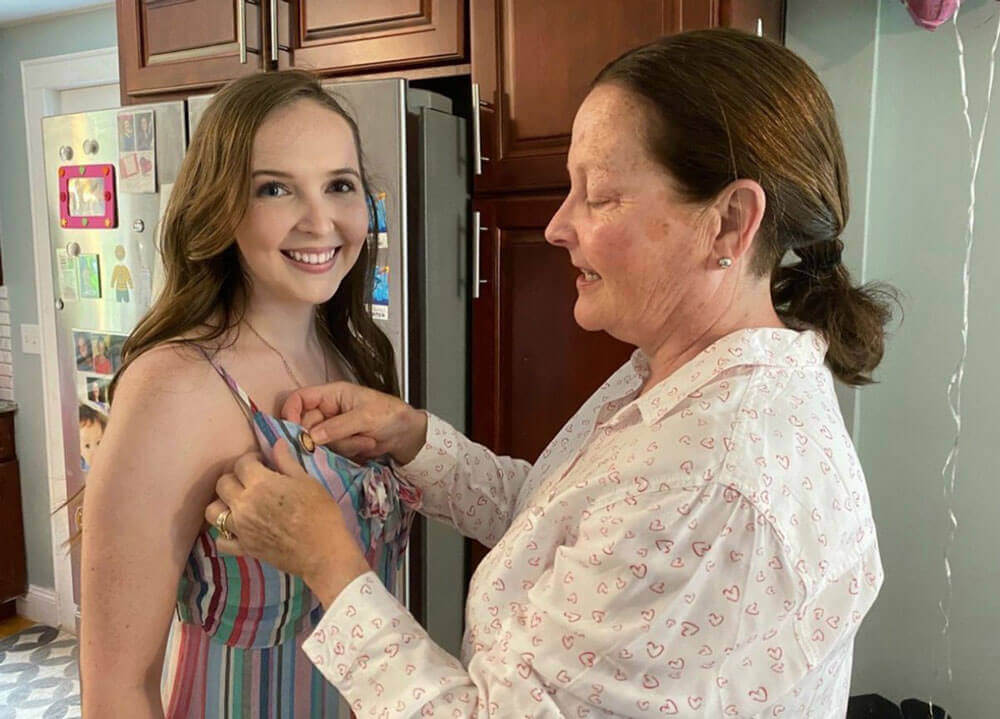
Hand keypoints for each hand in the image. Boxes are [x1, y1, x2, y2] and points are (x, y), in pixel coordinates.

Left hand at [204, 439, 369, 606]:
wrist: (323, 552)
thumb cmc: (320, 513)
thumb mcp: (308, 482)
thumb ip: (287, 462)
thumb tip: (276, 443)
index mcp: (260, 484)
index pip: (242, 463)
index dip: (252, 459)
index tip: (262, 462)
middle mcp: (244, 504)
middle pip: (222, 484)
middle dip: (235, 477)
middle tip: (251, 480)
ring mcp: (240, 528)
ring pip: (213, 511)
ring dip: (223, 504)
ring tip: (239, 503)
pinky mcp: (243, 548)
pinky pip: (220, 540)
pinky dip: (225, 534)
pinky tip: (238, 529)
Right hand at [282, 382, 427, 464]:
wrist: (407, 435)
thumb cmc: (389, 415)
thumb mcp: (364, 417)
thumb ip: (337, 427)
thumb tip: (310, 436)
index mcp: (332, 394)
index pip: (299, 398)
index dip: (290, 412)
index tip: (293, 431)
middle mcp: (328, 411)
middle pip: (306, 425)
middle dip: (325, 436)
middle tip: (347, 438)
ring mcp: (332, 429)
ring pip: (320, 442)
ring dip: (344, 445)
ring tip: (366, 439)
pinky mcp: (339, 444)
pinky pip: (332, 452)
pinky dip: (349, 451)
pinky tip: (367, 445)